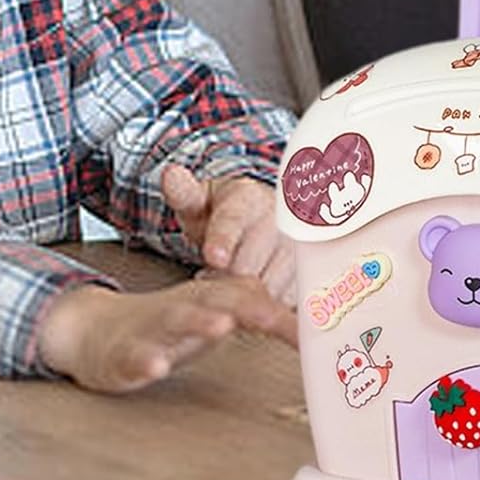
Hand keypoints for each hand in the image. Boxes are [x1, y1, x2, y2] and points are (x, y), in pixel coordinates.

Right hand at [35, 275, 296, 393]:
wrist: (95, 330)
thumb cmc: (168, 326)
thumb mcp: (214, 317)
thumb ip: (257, 316)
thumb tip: (310, 327)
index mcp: (209, 300)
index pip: (251, 299)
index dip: (283, 313)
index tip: (314, 329)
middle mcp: (184, 308)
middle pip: (217, 301)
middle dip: (247, 308)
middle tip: (275, 317)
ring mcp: (152, 330)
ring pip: (176, 322)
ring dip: (198, 322)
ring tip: (220, 326)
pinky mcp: (123, 354)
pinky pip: (135, 358)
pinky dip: (146, 361)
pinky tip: (156, 367)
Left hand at [161, 165, 295, 302]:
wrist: (256, 219)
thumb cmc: (221, 213)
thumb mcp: (198, 200)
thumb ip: (182, 193)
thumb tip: (170, 174)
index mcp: (248, 197)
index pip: (234, 220)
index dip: (223, 240)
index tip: (213, 257)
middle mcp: (280, 220)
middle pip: (250, 261)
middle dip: (225, 278)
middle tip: (208, 279)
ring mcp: (297, 246)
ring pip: (269, 284)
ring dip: (245, 294)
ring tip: (228, 283)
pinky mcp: (309, 273)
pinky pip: (285, 299)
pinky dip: (266, 305)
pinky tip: (252, 297)